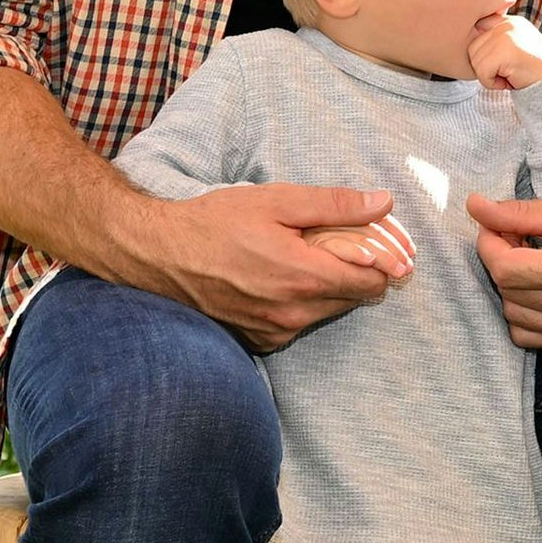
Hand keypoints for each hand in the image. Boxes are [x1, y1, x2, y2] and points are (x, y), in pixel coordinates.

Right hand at [131, 183, 409, 351]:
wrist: (158, 255)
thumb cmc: (214, 222)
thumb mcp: (277, 201)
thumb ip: (335, 205)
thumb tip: (383, 203)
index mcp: (304, 277)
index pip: (373, 282)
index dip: (383, 262)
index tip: (378, 245)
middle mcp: (294, 314)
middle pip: (353, 298)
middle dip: (355, 271)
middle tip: (334, 243)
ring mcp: (275, 332)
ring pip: (327, 312)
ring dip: (326, 287)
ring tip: (301, 257)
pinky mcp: (258, 341)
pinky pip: (298, 324)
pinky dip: (299, 303)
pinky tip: (276, 278)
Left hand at [466, 13, 541, 91]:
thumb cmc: (536, 72)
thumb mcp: (518, 48)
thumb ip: (499, 41)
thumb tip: (473, 41)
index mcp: (511, 21)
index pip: (480, 29)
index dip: (484, 50)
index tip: (499, 62)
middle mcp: (507, 24)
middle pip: (473, 48)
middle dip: (486, 66)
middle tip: (508, 72)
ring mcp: (505, 36)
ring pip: (475, 61)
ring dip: (489, 76)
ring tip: (510, 76)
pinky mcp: (503, 52)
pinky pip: (482, 73)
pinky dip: (493, 83)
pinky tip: (511, 80)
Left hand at [467, 189, 541, 347]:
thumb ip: (520, 212)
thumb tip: (474, 207)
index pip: (506, 270)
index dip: (489, 244)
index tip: (495, 225)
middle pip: (507, 291)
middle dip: (500, 260)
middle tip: (515, 236)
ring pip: (513, 314)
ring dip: (510, 286)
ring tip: (530, 259)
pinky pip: (528, 335)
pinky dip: (522, 311)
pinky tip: (538, 286)